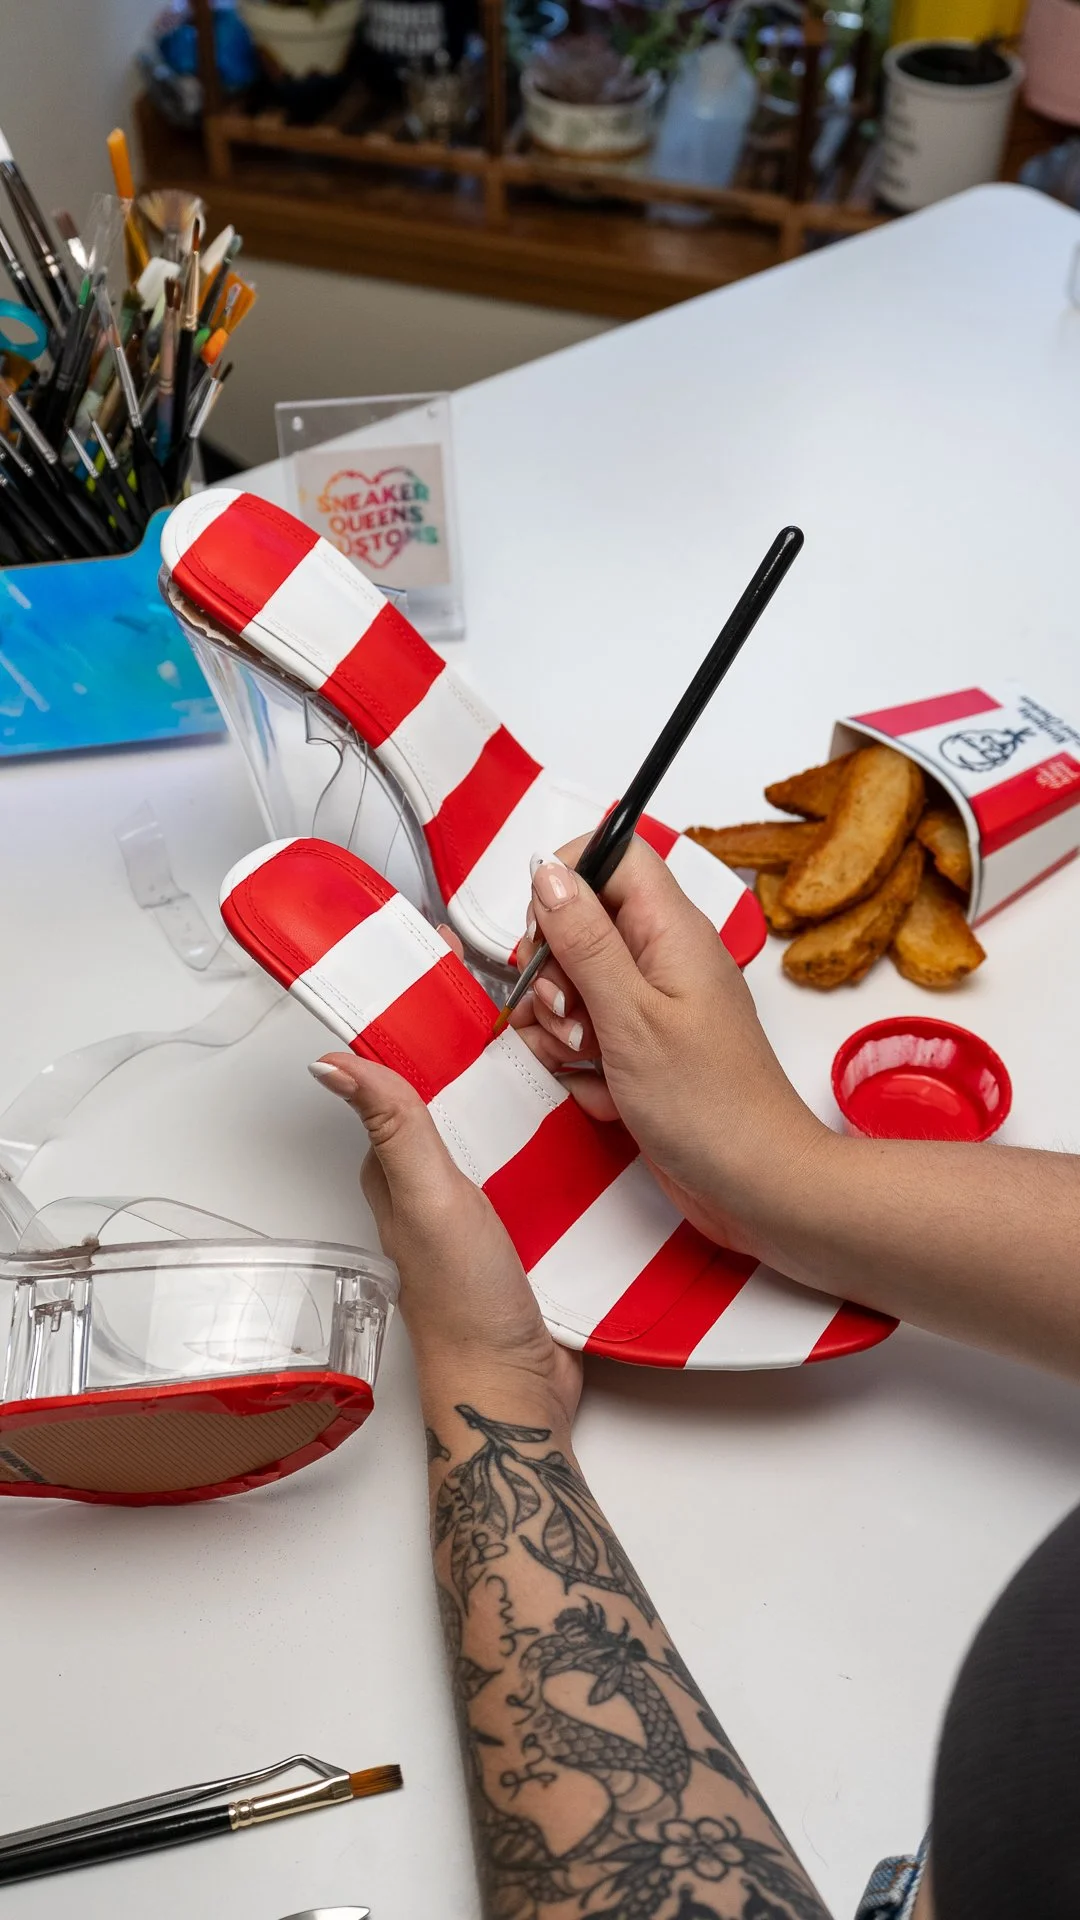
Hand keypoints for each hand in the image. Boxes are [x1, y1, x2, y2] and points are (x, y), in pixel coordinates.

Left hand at [308, 963, 581, 1429]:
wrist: (518, 1390)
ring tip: (579, 1038)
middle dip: (504, 1034)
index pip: (409, 1063)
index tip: (464, 957)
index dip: (434, 1008)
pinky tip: (599, 1110)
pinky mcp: (534, 1216)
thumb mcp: (428, 1199)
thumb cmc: (463, 1308)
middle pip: (468, 1079)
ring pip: (513, 1112)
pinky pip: (550, 1153)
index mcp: (401, 1160)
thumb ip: (391, 1125)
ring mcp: (488, 1195)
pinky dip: (572, 1128)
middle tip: (544, 995)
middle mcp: (439, 1172)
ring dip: (544, 1078)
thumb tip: (332, 1059)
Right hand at [511, 838, 829, 1260]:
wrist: (756, 1186)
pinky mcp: (642, 1051)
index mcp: (671, 930)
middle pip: (580, 924)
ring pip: (574, 985)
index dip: (565, 881)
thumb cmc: (710, 1106)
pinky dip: (576, 1063)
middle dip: (551, 969)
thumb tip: (547, 870)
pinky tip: (595, 1092)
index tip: (541, 932)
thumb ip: (584, 939)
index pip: (613, 855)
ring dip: (558, 1024)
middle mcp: (663, 959)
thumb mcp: (630, 1014)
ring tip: (583, 1060)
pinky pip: (585, 1036)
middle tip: (567, 1014)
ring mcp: (653, 1006)